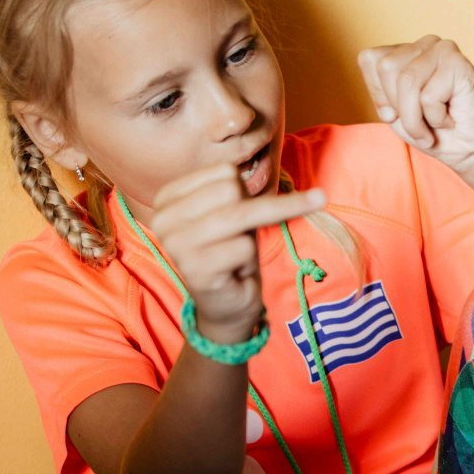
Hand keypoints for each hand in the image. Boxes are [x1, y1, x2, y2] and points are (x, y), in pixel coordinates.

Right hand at [152, 165, 327, 343]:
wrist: (226, 302)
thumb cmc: (230, 250)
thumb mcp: (234, 211)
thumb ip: (243, 190)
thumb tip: (310, 192)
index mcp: (167, 197)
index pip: (226, 171)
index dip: (244, 192)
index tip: (235, 214)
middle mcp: (163, 218)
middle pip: (232, 189)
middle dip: (249, 212)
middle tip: (237, 237)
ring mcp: (176, 244)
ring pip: (241, 215)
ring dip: (251, 236)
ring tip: (238, 252)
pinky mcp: (195, 269)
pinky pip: (244, 247)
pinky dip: (249, 259)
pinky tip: (233, 271)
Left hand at [358, 36, 473, 175]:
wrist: (472, 151)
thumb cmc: (434, 133)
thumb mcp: (395, 114)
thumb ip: (382, 92)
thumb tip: (383, 74)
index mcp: (406, 52)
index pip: (369, 59)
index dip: (379, 93)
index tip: (401, 112)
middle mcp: (425, 44)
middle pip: (386, 68)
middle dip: (400, 106)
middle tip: (422, 120)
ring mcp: (442, 49)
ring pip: (406, 81)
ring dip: (416, 118)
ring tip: (434, 124)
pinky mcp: (458, 63)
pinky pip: (428, 95)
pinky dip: (436, 118)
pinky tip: (452, 117)